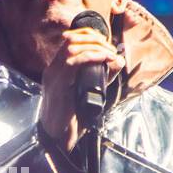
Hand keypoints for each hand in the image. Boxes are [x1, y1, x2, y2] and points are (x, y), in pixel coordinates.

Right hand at [37, 26, 124, 152]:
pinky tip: (103, 59)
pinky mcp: (59, 84)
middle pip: (71, 39)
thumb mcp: (91, 91)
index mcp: (58, 69)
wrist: (59, 136)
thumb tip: (119, 60)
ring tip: (109, 53)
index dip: (89, 35)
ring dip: (95, 47)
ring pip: (72, 47)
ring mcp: (54, 75)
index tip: (105, 43)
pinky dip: (92, 56)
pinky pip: (74, 62)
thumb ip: (104, 76)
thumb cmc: (73, 117)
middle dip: (95, 39)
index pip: (70, 39)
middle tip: (110, 48)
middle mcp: (53, 69)